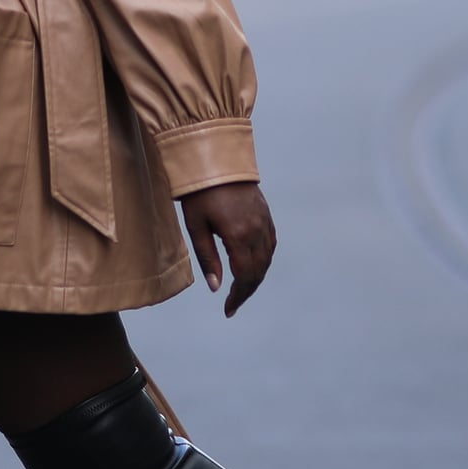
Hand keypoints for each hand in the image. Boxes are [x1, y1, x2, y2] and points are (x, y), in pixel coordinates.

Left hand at [179, 182, 276, 317]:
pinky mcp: (266, 214)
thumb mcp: (196, 226)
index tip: (228, 310)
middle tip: (233, 305)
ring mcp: (264, 222)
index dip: (238, 297)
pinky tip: (253, 266)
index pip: (245, 277)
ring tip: (241, 290)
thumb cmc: (199, 193)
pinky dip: (264, 260)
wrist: (215, 158)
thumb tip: (216, 288)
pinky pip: (270, 244)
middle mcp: (257, 231)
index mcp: (239, 236)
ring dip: (256, 278)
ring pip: (267, 259)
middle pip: (258, 272)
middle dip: (246, 292)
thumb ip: (207, 258)